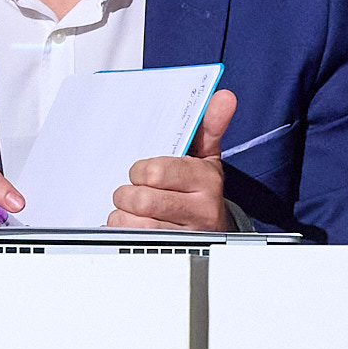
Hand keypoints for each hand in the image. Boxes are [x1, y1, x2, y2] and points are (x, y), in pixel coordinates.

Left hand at [111, 88, 235, 231]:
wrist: (214, 229)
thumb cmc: (202, 190)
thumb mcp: (206, 157)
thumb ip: (209, 125)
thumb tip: (224, 97)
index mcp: (205, 180)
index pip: (156, 172)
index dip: (140, 171)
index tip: (143, 172)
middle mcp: (198, 209)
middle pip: (142, 199)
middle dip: (127, 194)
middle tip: (131, 192)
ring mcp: (184, 234)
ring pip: (134, 223)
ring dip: (123, 215)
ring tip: (131, 210)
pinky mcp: (170, 250)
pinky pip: (132, 241)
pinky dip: (123, 231)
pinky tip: (131, 225)